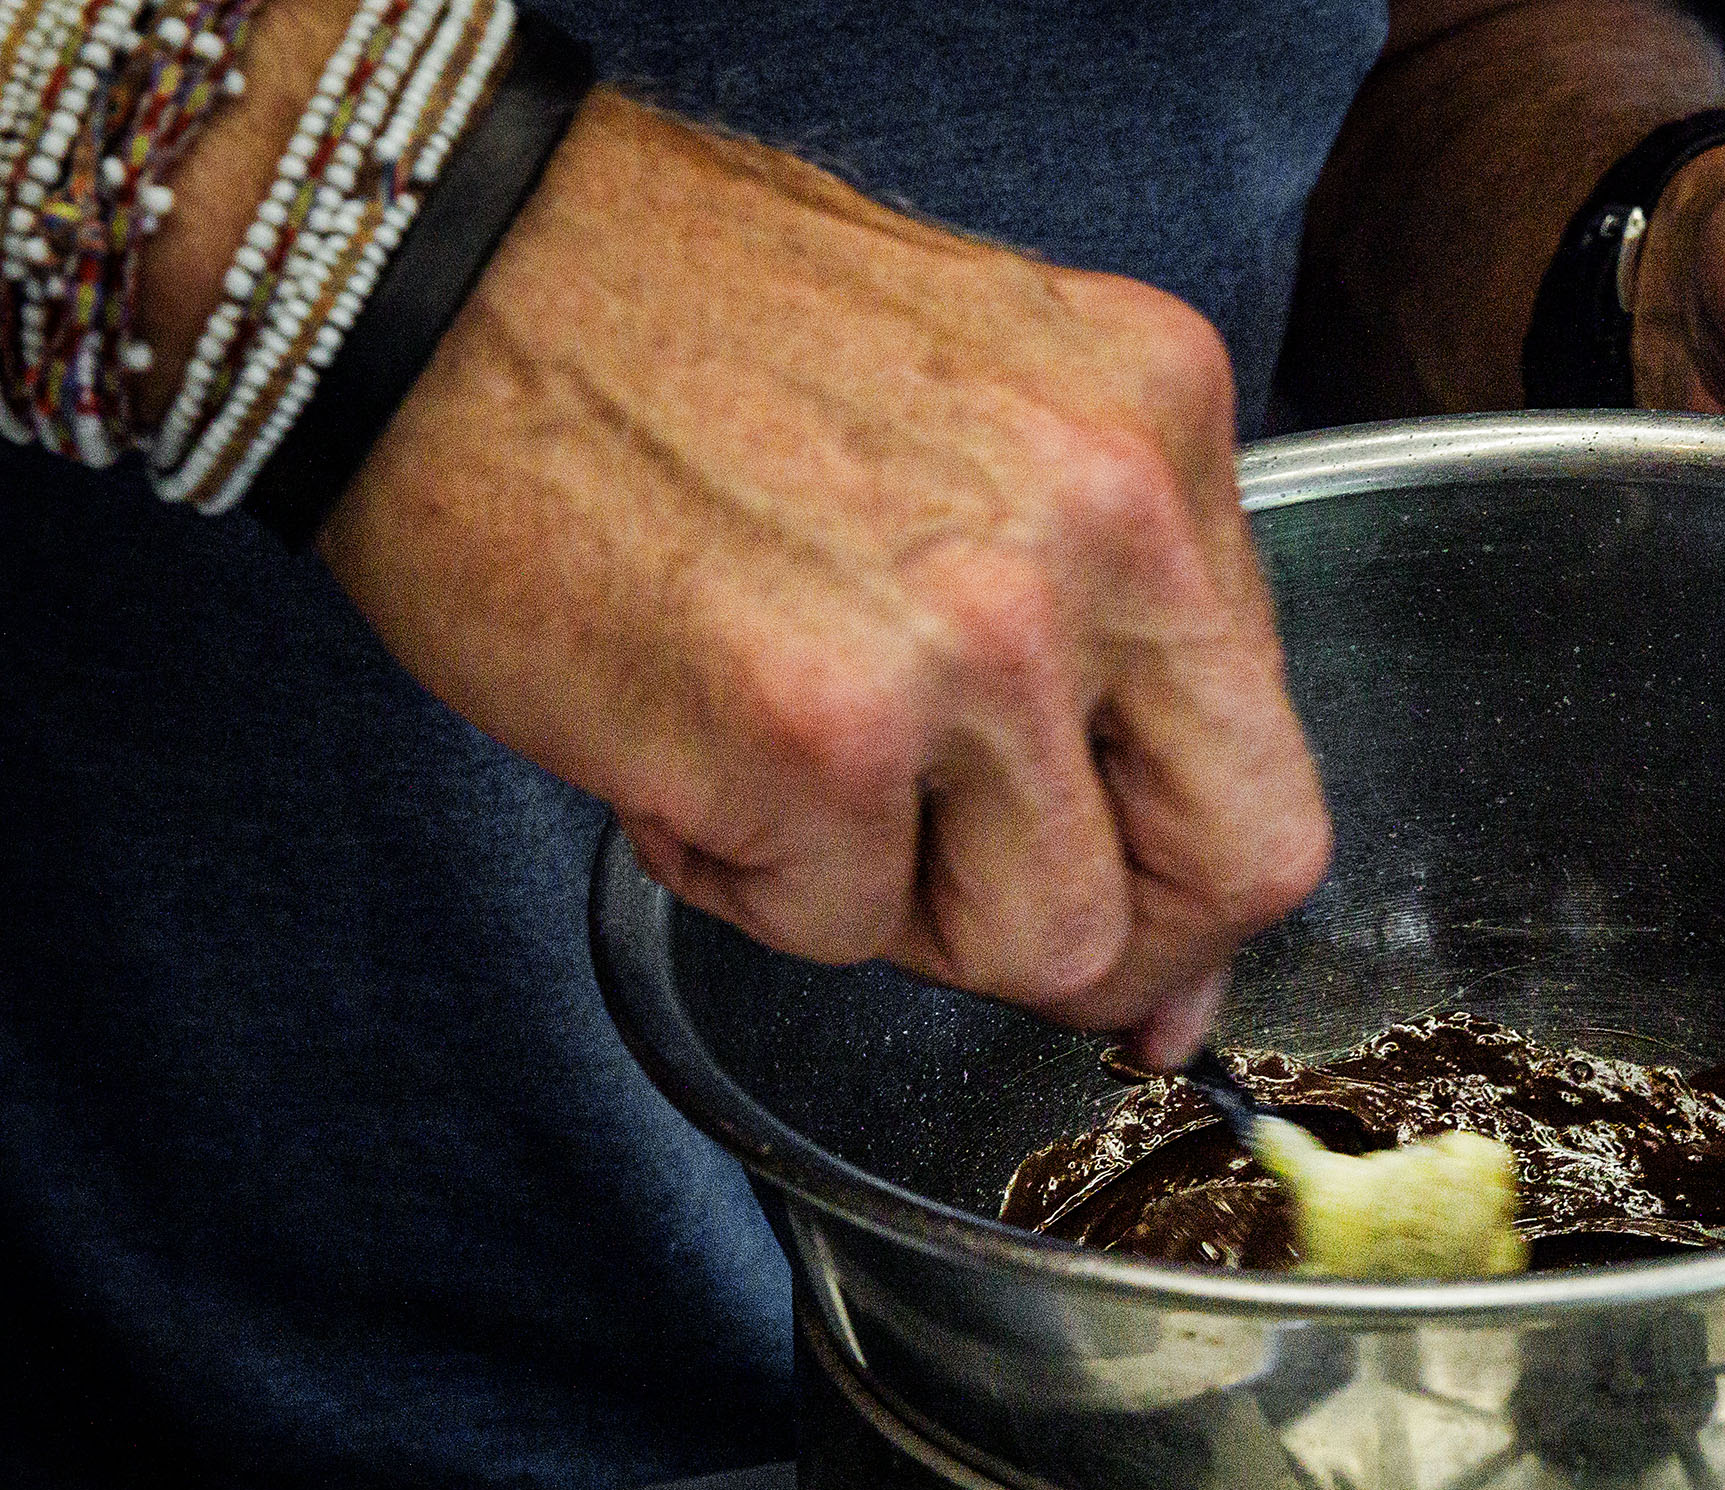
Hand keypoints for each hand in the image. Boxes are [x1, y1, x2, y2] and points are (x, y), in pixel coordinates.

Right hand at [306, 95, 1327, 1064]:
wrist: (436, 268)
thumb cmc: (680, 337)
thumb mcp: (977, 430)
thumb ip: (1101, 664)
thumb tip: (1168, 970)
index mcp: (1162, 432)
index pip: (1272, 761)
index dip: (1199, 892)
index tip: (1137, 933)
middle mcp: (1107, 525)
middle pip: (1235, 867)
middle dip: (1116, 946)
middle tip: (980, 910)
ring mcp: (976, 635)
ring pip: (1036, 937)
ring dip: (899, 905)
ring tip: (783, 765)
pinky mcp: (817, 733)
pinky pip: (837, 931)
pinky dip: (744, 877)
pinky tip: (681, 743)